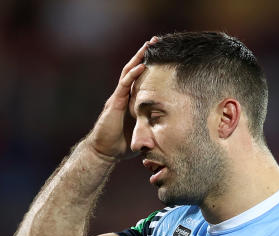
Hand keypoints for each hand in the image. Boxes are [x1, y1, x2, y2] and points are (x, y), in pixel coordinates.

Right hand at [86, 37, 158, 160]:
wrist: (105, 152)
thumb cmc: (122, 145)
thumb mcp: (143, 133)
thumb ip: (155, 127)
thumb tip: (174, 129)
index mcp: (132, 100)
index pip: (142, 79)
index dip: (151, 66)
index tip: (163, 54)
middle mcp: (125, 95)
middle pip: (135, 70)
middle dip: (145, 55)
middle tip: (157, 41)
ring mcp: (119, 97)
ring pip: (129, 72)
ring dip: (139, 58)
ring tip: (149, 46)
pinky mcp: (115, 102)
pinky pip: (124, 85)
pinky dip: (133, 75)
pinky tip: (141, 66)